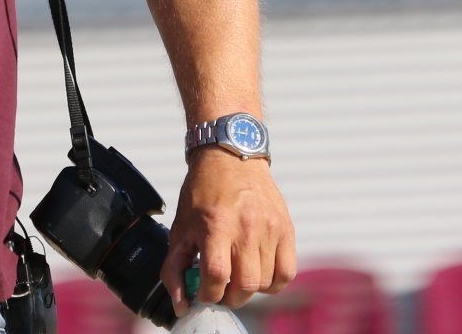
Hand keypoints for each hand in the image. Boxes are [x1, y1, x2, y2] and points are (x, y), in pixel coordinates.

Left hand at [162, 150, 296, 314]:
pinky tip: (258, 273)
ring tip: (237, 276)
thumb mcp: (180, 228)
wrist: (231, 158)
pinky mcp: (286, 228)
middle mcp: (246, 228)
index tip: (203, 291)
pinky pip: (287, 272)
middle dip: (229, 297)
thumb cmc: (202, 194)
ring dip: (249, 289)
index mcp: (216, 226)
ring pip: (266, 283)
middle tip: (221, 288)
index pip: (216, 277)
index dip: (208, 294)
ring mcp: (270, 228)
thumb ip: (174, 269)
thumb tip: (181, 304)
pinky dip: (273, 283)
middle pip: (245, 286)